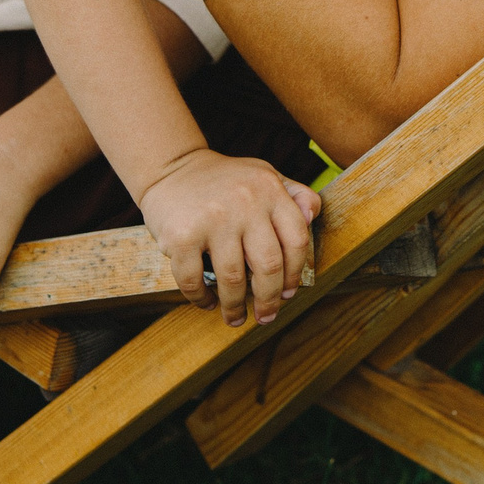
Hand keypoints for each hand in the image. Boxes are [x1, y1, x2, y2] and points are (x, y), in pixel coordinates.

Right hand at [139, 152, 321, 327]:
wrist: (171, 167)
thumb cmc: (223, 181)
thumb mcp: (264, 175)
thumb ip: (295, 194)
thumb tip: (311, 217)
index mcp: (269, 190)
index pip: (296, 240)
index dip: (295, 273)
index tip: (287, 293)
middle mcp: (245, 202)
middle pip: (269, 266)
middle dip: (269, 300)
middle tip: (266, 316)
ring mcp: (213, 219)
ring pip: (234, 280)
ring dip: (235, 307)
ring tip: (234, 317)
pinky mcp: (181, 236)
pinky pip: (194, 280)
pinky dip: (201, 298)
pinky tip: (206, 301)